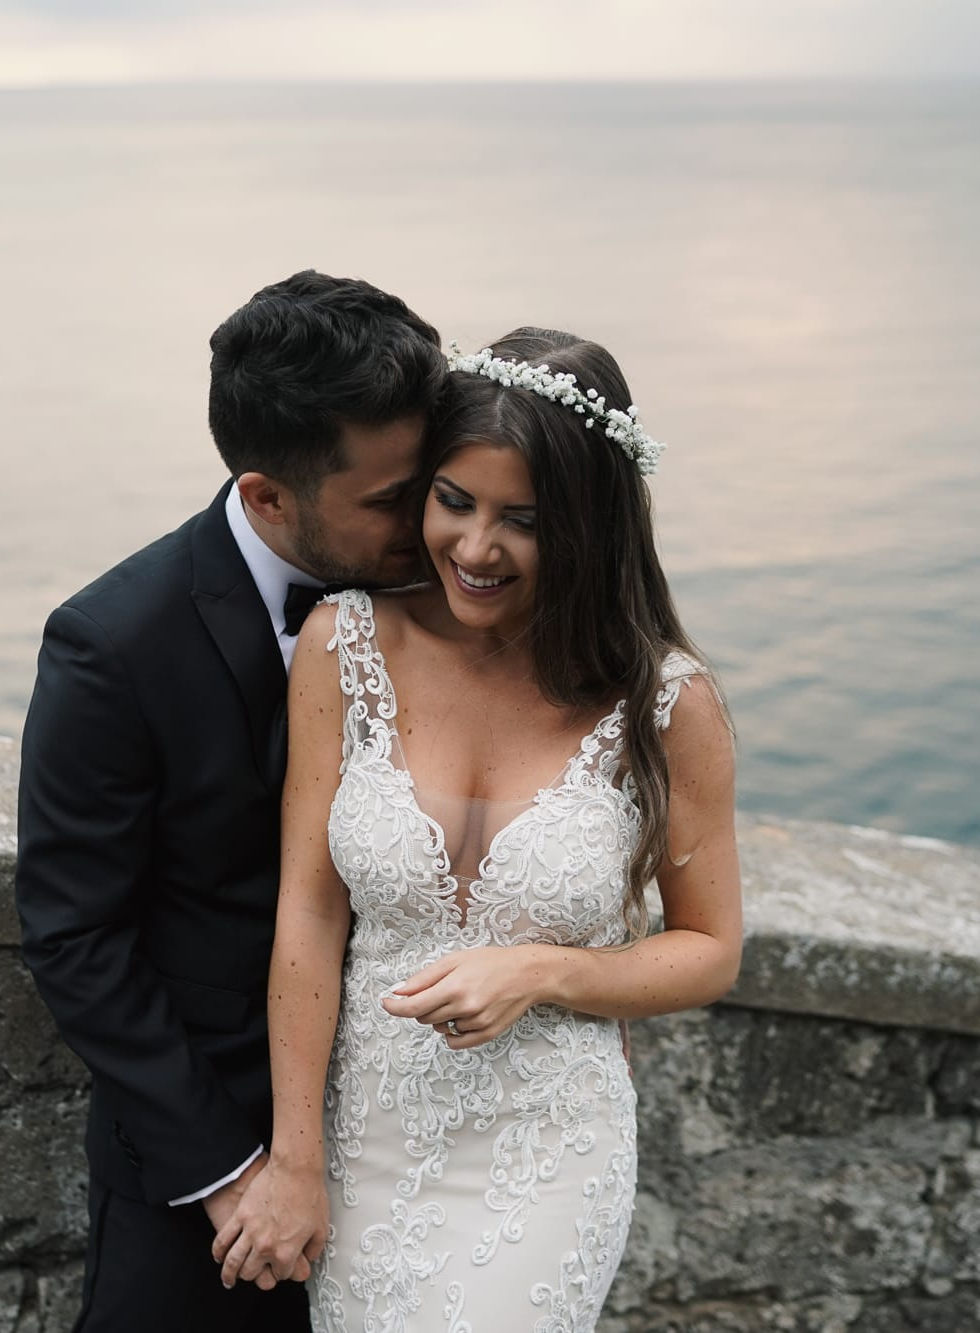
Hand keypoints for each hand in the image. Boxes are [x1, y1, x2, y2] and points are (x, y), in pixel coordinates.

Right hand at [211, 1159, 327, 1290]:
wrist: (295, 1168)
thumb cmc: (309, 1193)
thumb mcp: (322, 1227)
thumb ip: (314, 1249)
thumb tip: (309, 1258)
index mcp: (286, 1251)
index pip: (280, 1274)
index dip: (282, 1272)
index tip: (281, 1268)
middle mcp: (266, 1246)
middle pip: (252, 1272)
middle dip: (254, 1276)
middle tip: (253, 1273)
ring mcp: (250, 1231)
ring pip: (233, 1262)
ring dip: (229, 1274)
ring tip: (229, 1279)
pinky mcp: (240, 1215)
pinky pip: (223, 1239)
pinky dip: (218, 1252)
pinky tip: (219, 1257)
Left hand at [382, 944, 553, 1047]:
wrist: (527, 975)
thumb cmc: (491, 962)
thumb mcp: (455, 960)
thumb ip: (424, 977)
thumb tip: (398, 990)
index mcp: (454, 987)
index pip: (413, 1007)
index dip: (394, 1007)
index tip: (385, 1003)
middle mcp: (464, 1008)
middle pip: (424, 1018)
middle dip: (423, 1006)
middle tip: (438, 990)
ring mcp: (476, 1024)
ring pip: (440, 1028)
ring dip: (440, 1017)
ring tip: (459, 998)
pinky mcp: (486, 1034)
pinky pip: (455, 1042)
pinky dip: (452, 1032)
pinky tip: (462, 1016)